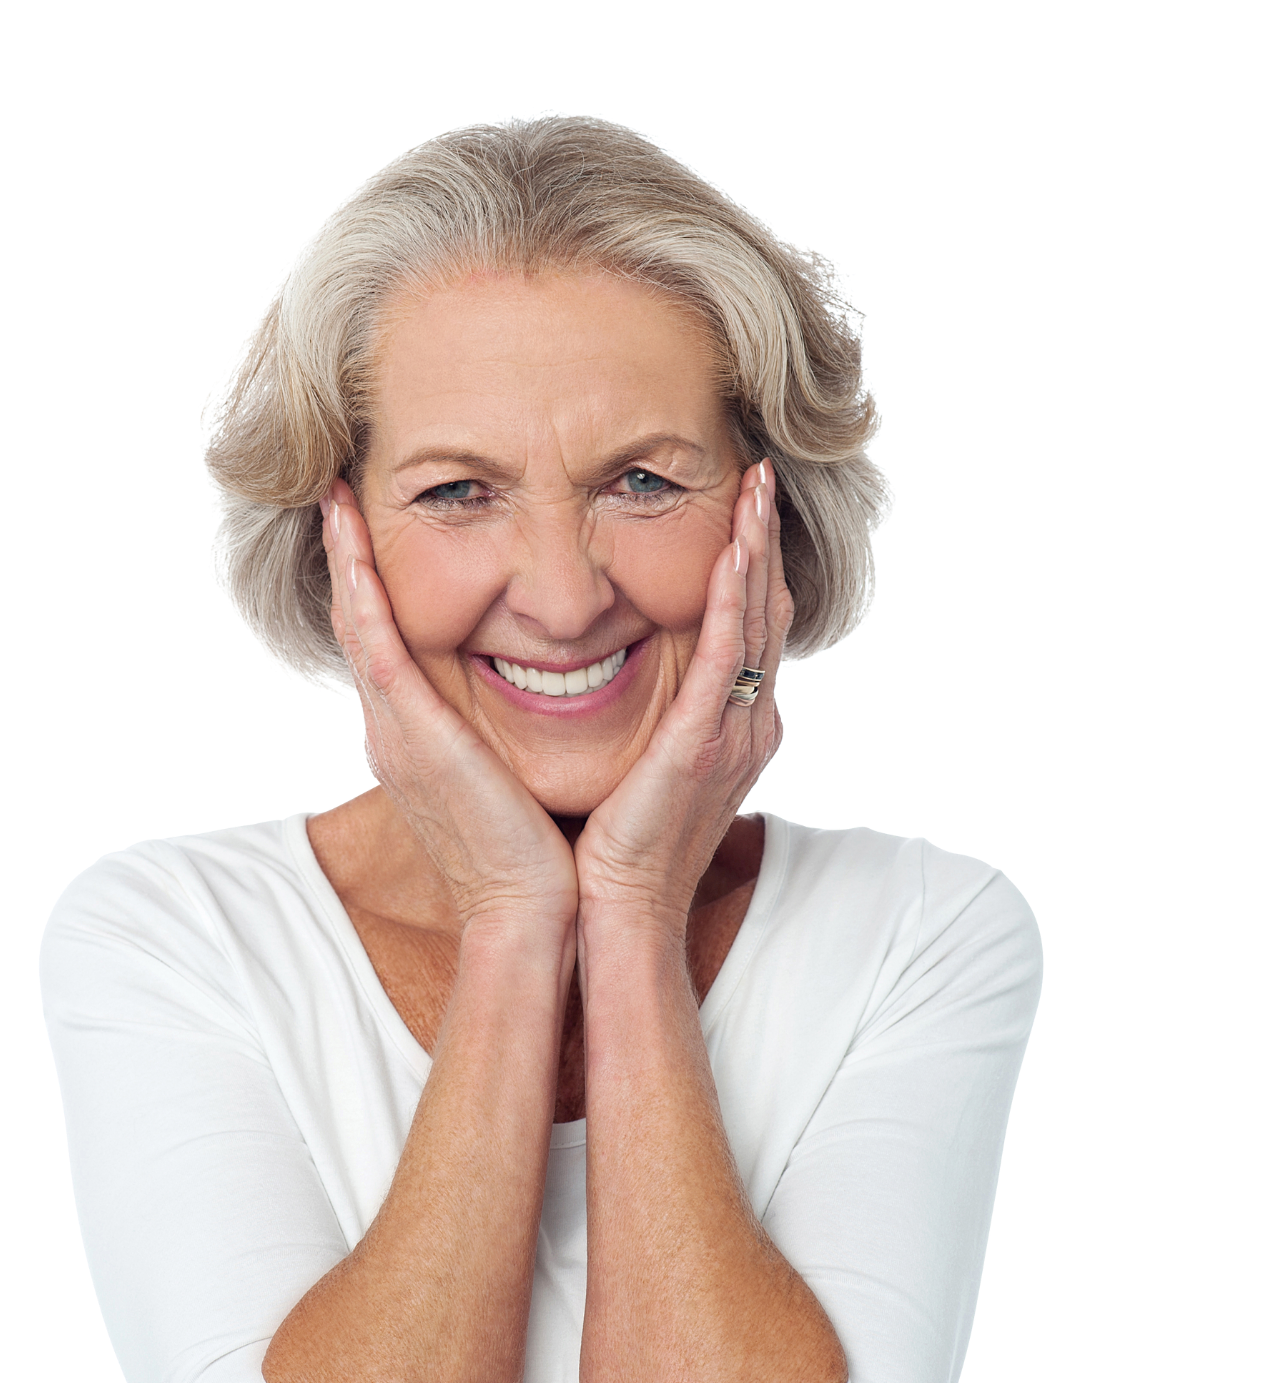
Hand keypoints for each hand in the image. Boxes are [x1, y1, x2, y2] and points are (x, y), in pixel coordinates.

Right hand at [319, 478, 579, 935]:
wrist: (527, 911)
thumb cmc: (529, 850)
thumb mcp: (505, 777)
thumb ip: (497, 736)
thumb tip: (519, 706)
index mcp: (416, 733)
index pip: (384, 640)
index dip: (370, 583)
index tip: (367, 530)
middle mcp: (394, 724)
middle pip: (359, 621)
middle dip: (346, 557)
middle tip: (335, 495)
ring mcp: (395, 726)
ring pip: (358, 621)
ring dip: (346, 554)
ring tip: (335, 496)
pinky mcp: (412, 730)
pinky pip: (376, 641)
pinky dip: (360, 586)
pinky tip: (351, 538)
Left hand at [572, 459, 792, 937]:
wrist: (617, 912)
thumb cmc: (620, 845)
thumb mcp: (648, 765)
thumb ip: (656, 715)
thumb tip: (631, 672)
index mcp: (730, 723)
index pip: (748, 623)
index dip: (752, 559)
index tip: (744, 503)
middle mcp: (744, 721)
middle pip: (765, 607)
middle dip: (765, 536)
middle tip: (760, 470)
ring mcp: (730, 732)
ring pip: (754, 619)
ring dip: (756, 546)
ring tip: (755, 485)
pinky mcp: (699, 746)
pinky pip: (721, 659)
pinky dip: (730, 601)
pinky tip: (731, 551)